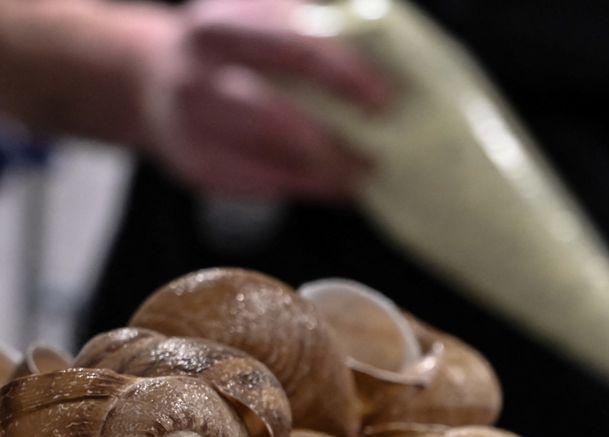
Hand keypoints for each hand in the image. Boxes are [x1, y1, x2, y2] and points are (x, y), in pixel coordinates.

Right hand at [139, 0, 392, 199]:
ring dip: (330, 167)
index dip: (343, 75)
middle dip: (337, 135)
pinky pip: (268, 184)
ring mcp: (193, 126)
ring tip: (368, 168)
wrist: (155, 80)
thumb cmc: (237, 52)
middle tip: (383, 147)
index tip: (384, 98)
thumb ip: (316, 32)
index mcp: (221, 27)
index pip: (291, 48)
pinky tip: (340, 183)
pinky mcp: (200, 167)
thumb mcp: (264, 20)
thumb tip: (395, 61)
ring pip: (274, 158)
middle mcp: (197, 74)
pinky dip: (312, 186)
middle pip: (276, 113)